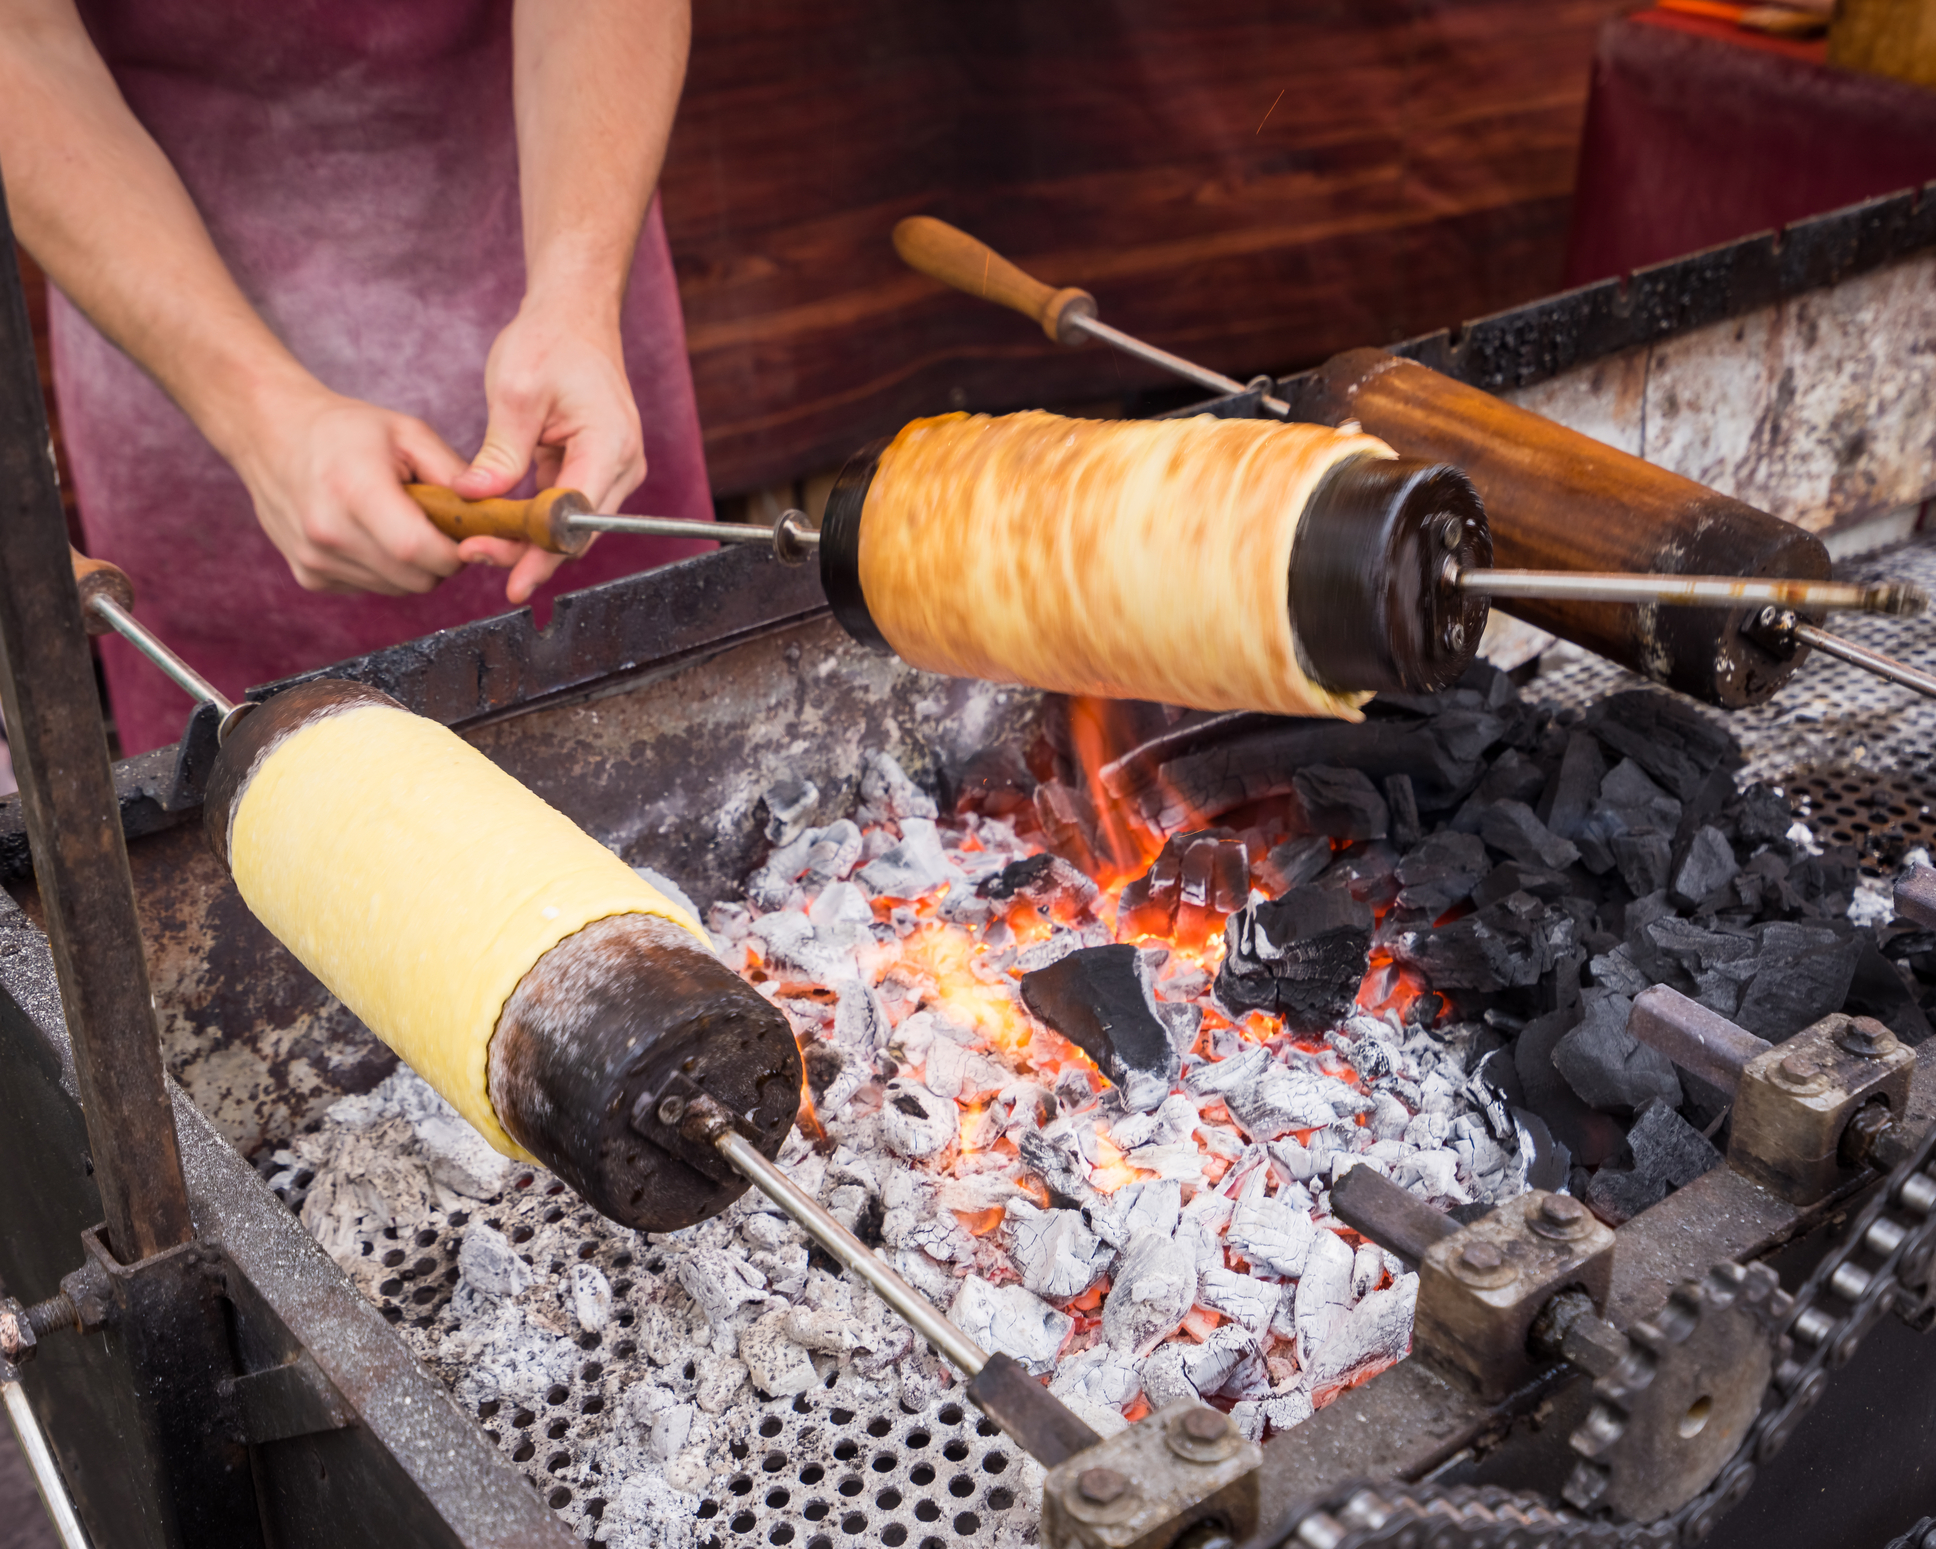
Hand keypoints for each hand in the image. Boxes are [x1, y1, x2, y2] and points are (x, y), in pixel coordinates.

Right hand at [232, 385, 469, 594]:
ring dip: (412, 566)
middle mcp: (328, 534)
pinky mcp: (309, 577)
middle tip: (436, 526)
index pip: (421, 552)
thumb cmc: (342, 429)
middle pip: (415, 579)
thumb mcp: (408, 433)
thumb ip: (455, 475)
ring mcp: (314, 560)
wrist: (271, 433)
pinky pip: (371, 588)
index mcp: (355, 492)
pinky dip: (383, 570)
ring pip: (397, 589)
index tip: (466, 536)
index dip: (455, 552)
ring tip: (398, 522)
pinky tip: (370, 533)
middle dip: (440, 561)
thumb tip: (489, 515)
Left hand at [450, 298, 646, 603]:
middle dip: (530, 555)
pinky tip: (499, 528)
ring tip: (481, 546)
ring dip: (530, 542)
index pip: (577, 516)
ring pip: (572, 527)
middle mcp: (622, 465)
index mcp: (609, 444)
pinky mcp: (595, 469)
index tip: (509, 575)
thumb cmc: (550, 342)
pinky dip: (534, 521)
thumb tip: (473, 498)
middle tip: (476, 556)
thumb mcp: (515, 392)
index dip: (542, 552)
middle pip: (578, 532)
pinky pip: (566, 508)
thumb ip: (499, 452)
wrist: (573, 317)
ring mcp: (612, 470)